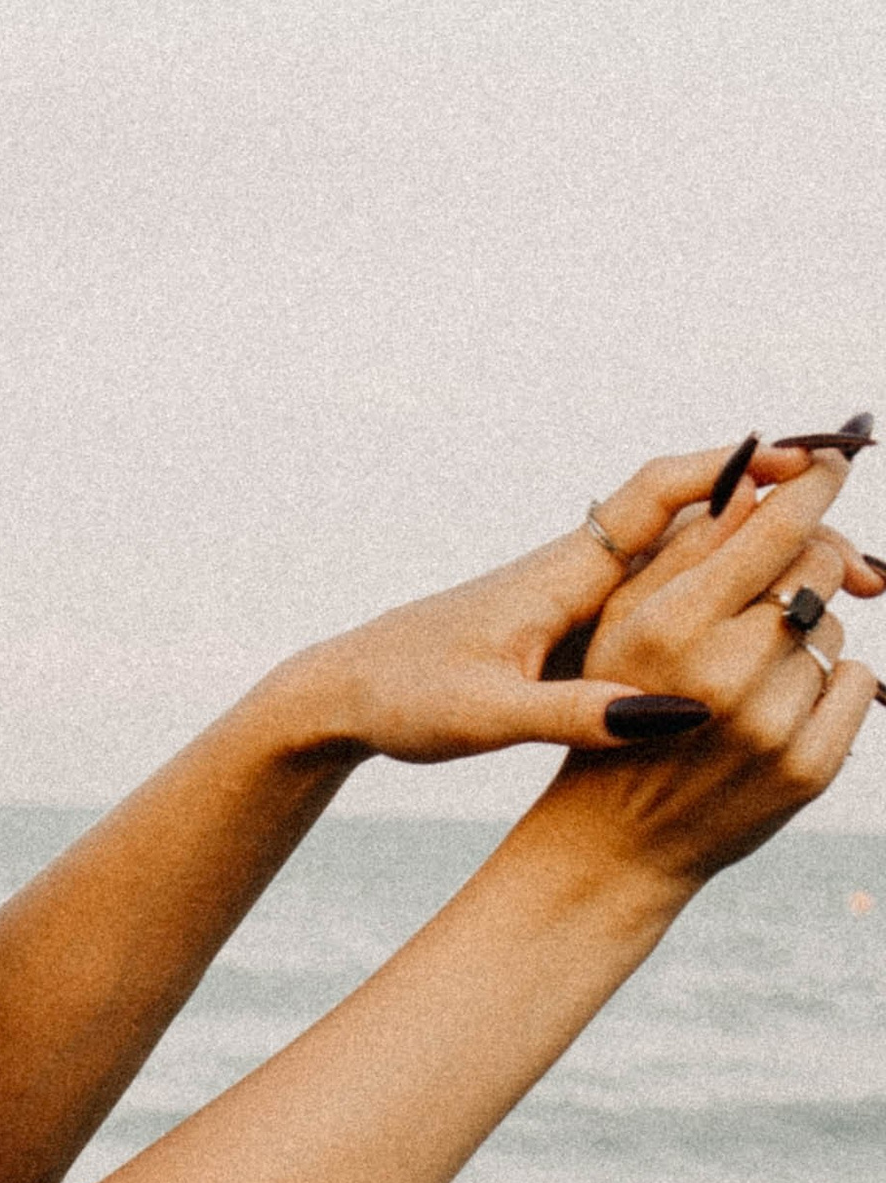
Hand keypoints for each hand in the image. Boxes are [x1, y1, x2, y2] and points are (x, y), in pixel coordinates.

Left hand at [273, 442, 880, 767]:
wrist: (348, 693)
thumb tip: (672, 717)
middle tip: (867, 556)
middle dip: (784, 521)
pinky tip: (776, 627)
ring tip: (854, 585)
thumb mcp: (490, 715)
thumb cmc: (408, 695)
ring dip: (767, 561)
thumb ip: (578, 714)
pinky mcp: (577, 626)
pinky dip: (728, 596)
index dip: (733, 470)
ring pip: (694, 560)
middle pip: (700, 521)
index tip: (806, 464)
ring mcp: (581, 595)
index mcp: (562, 572)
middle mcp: (580, 569)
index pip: (660, 494)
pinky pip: (672, 596)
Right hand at [533, 452, 876, 889]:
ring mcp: (772, 725)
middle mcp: (724, 672)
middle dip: (804, 566)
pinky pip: (858, 681)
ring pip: (835, 627)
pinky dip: (832, 681)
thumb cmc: (615, 711)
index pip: (776, 526)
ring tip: (750, 674)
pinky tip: (781, 704)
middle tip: (766, 594)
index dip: (816, 480)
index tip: (836, 453)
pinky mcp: (807, 768)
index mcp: (671, 625)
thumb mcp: (622, 625)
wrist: (614, 840)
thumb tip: (761, 482)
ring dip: (805, 636)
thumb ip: (686, 549)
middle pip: (818, 568)